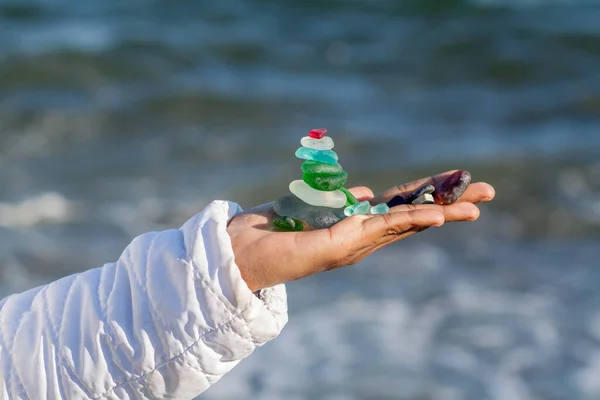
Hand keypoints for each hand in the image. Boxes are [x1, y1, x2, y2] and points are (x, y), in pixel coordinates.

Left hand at [227, 170, 494, 291]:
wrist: (239, 253)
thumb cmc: (272, 230)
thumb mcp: (314, 206)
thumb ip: (342, 201)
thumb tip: (368, 193)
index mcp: (357, 224)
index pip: (401, 205)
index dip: (431, 192)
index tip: (460, 181)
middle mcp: (360, 237)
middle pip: (412, 215)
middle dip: (450, 204)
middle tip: (488, 193)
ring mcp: (352, 243)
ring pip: (405, 224)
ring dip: (441, 213)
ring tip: (476, 204)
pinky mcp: (338, 246)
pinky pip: (380, 229)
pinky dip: (410, 220)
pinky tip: (436, 214)